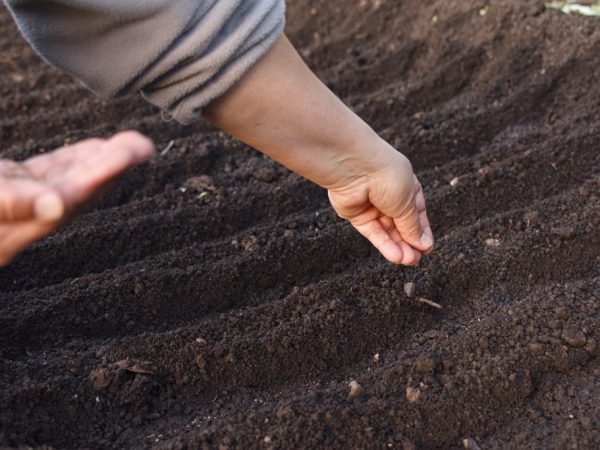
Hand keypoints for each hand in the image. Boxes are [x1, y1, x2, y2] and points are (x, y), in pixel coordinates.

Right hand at [0, 131, 154, 265]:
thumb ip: (12, 204)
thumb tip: (56, 205)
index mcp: (21, 226)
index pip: (74, 196)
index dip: (104, 173)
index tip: (130, 154)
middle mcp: (28, 219)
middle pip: (82, 189)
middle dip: (114, 165)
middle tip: (143, 145)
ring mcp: (21, 203)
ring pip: (70, 179)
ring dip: (99, 160)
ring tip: (129, 142)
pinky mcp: (10, 188)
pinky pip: (51, 174)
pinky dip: (73, 160)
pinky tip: (93, 149)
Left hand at [328, 153, 433, 265]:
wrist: (356, 167)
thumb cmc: (387, 176)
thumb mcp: (407, 203)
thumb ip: (413, 226)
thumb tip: (424, 245)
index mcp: (407, 187)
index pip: (418, 213)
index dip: (422, 232)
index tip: (427, 249)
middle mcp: (390, 196)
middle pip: (402, 225)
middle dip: (409, 243)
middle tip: (416, 260)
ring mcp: (373, 206)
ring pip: (387, 232)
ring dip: (398, 247)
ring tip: (408, 261)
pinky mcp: (357, 215)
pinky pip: (373, 232)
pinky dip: (383, 244)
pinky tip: (395, 256)